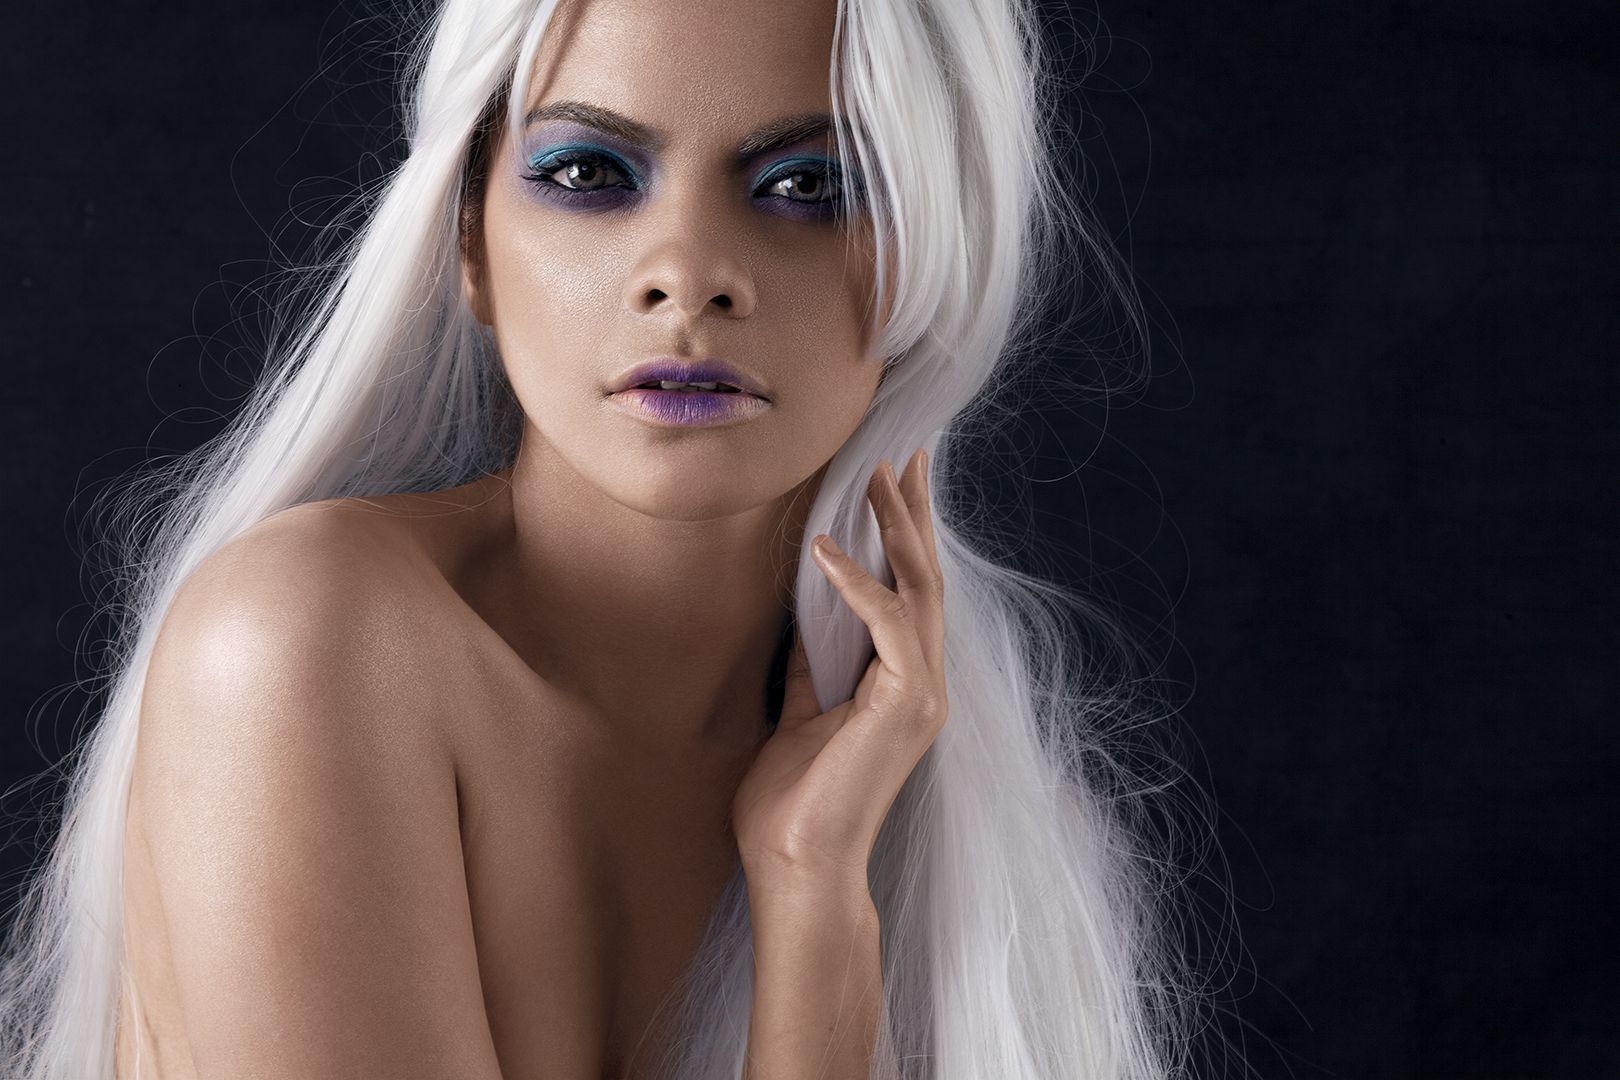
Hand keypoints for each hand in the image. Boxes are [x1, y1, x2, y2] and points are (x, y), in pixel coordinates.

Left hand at [732, 449, 947, 889]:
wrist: (799, 867)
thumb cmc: (792, 805)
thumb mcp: (797, 715)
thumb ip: (810, 665)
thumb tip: (802, 615)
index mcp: (903, 687)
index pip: (910, 595)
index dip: (905, 537)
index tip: (893, 483)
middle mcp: (924, 685)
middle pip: (927, 580)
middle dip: (914, 515)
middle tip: (904, 456)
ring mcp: (922, 695)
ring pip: (918, 591)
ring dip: (896, 529)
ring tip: (877, 476)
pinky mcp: (907, 705)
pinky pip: (885, 624)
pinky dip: (857, 583)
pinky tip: (827, 549)